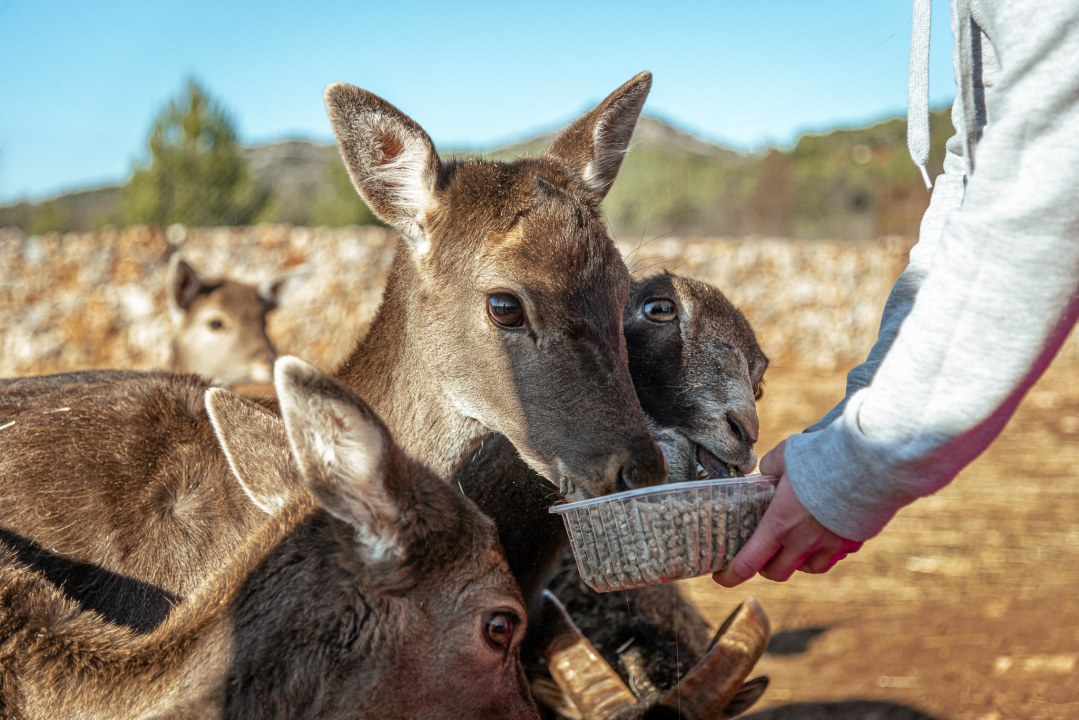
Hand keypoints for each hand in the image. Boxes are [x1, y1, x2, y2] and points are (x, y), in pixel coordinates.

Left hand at [713, 440, 862, 586]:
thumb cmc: (820, 457)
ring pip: (811, 568)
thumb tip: (768, 470)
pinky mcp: (855, 540)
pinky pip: (838, 555)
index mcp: (779, 524)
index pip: (748, 562)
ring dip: (800, 562)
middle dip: (767, 568)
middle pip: (778, 572)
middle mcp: (803, 541)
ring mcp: (831, 544)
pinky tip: (828, 534)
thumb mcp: (784, 455)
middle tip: (763, 555)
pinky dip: (829, 551)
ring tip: (797, 546)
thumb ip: (771, 466)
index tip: (722, 578)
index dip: (731, 576)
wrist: (868, 463)